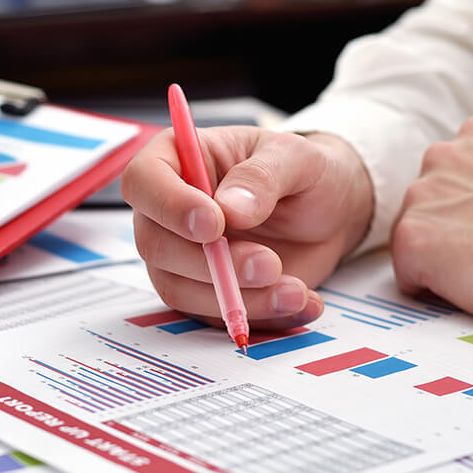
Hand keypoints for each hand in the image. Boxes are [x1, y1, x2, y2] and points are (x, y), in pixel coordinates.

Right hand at [121, 127, 374, 330]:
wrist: (328, 215)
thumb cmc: (302, 174)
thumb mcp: (295, 157)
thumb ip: (262, 176)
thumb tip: (230, 208)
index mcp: (177, 160)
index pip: (144, 181)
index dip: (170, 205)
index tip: (215, 224)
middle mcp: (169, 212)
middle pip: (155, 244)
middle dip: (210, 263)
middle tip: (269, 263)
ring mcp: (181, 258)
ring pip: (179, 289)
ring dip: (236, 297)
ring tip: (294, 290)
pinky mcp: (203, 294)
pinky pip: (212, 315)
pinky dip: (259, 315)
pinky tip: (299, 301)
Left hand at [391, 116, 472, 331]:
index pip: (446, 181)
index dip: (469, 213)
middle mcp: (441, 156)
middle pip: (423, 210)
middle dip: (448, 233)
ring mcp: (421, 196)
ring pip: (414, 241)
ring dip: (440, 260)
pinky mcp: (412, 238)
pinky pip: (408, 277)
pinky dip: (433, 290)